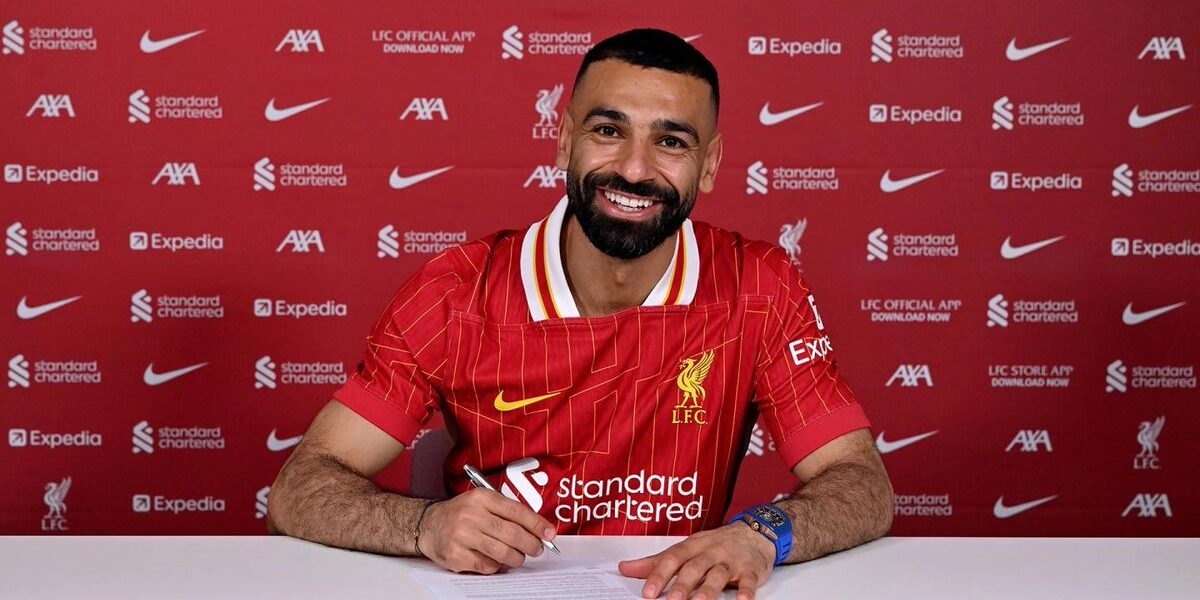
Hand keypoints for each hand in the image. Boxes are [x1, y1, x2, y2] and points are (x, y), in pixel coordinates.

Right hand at [416, 488, 556, 573]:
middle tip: (538, 549)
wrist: (428, 524)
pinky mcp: (456, 556)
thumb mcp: (482, 502)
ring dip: (517, 558)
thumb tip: (538, 529)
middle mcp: (471, 515)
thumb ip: (507, 512)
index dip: (537, 524)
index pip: (516, 511)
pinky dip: (497, 567)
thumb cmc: (461, 513)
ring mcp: (462, 536)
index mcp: (481, 498)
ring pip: (502, 552)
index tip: (550, 533)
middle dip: (531, 544)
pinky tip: (496, 561)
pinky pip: (487, 566)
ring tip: (519, 558)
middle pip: (512, 534)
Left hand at [618, 523, 774, 599]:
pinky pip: (749, 581)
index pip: (673, 559)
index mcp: (692, 546)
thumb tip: (625, 568)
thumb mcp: (686, 548)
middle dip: (682, 585)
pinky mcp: (751, 570)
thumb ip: (657, 561)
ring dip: (708, 590)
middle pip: (694, 568)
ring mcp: (731, 560)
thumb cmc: (715, 544)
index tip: (648, 592)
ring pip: (718, 574)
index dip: (660, 575)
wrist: (754, 533)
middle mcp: (711, 551)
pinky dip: (746, 592)